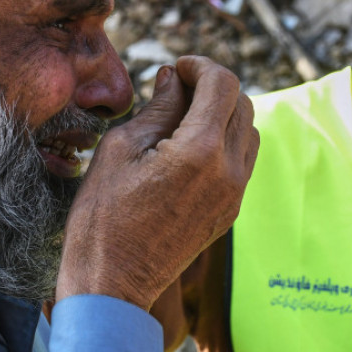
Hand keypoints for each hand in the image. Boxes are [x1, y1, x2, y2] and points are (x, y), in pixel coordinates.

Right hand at [56, 56, 258, 310]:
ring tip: (184, 115)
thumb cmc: (102, 217)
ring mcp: (234, 196)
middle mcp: (228, 172)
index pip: (223, 84)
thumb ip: (156, 108)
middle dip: (213, 86)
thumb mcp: (120, 149)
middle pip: (242, 104)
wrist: (112, 285)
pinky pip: (241, 162)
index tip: (178, 67)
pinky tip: (189, 146)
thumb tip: (173, 77)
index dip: (200, 66)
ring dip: (223, 114)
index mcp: (200, 151)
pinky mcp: (230, 213)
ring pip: (248, 132)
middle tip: (178, 87)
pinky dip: (224, 142)